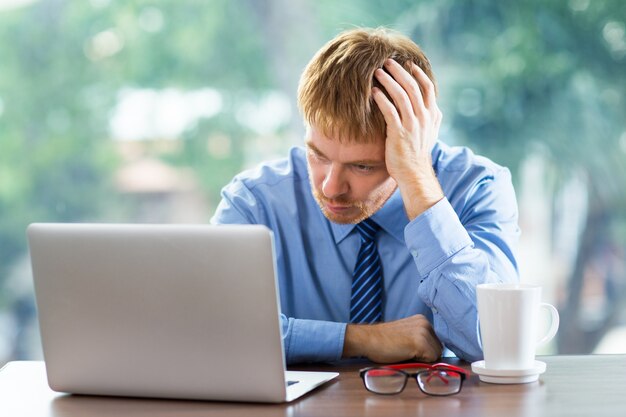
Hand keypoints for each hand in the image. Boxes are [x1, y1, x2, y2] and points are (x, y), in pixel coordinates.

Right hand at [342, 314, 442, 362]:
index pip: (436, 342)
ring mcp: (423, 332)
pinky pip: (432, 359)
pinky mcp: (420, 342)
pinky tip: (406, 354)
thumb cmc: (383, 340)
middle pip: (438, 348)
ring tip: (405, 353)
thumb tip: (433, 353)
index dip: (426, 351)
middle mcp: (425, 323)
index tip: (411, 350)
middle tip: (406, 352)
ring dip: (423, 359)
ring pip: (436, 355)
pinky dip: (421, 362)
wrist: (367, 339)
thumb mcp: (406, 334)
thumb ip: (420, 338)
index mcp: (422, 320)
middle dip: (426, 355)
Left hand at [372, 59, 443, 218]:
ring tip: (377, 72)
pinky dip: (381, 99)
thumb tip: (427, 104)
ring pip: (401, 96)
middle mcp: (424, 117)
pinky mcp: (399, 133)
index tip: (408, 63)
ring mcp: (412, 125)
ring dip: (388, 81)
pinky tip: (373, 92)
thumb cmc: (416, 153)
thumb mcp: (428, 132)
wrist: (414, 173)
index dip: (417, 73)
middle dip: (399, 72)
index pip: (427, 88)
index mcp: (432, 115)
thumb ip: (428, 117)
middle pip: (412, 87)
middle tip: (387, 62)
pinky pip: (389, 111)